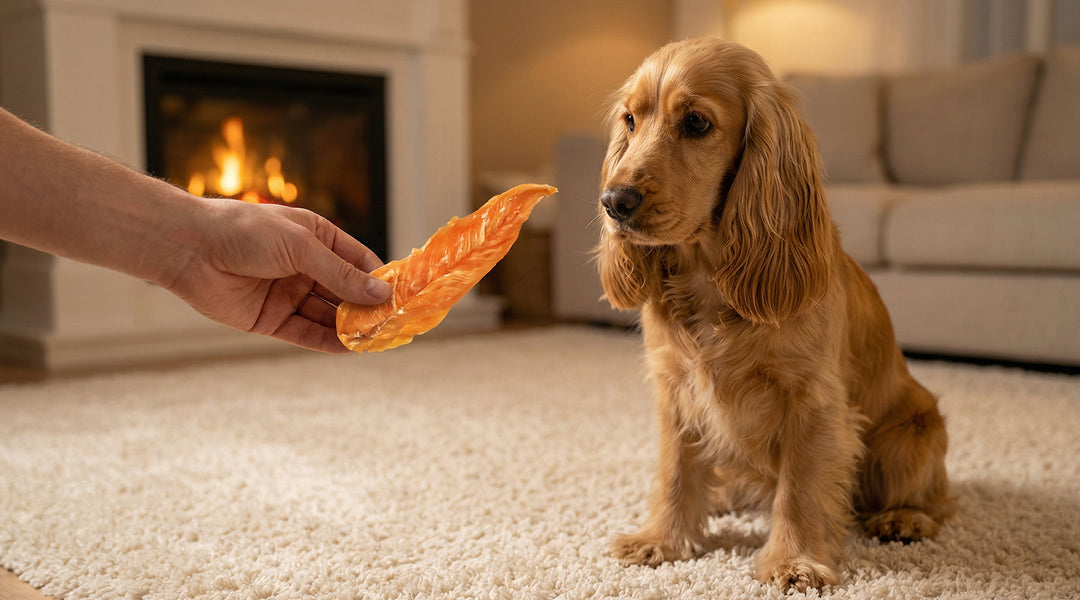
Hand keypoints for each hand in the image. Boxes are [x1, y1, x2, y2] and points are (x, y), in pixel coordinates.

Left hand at [167, 197, 390, 352]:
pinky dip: (328, 341)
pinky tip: (350, 347)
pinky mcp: (272, 319)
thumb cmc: (245, 232)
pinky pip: (307, 332)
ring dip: (352, 328)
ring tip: (376, 340)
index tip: (402, 298)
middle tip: (393, 325)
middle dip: (369, 309)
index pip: (359, 263)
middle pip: (347, 292)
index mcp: (317, 239)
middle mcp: (306, 267)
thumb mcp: (301, 247)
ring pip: (329, 316)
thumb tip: (380, 293)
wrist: (190, 248)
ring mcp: (290, 294)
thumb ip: (340, 274)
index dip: (380, 280)